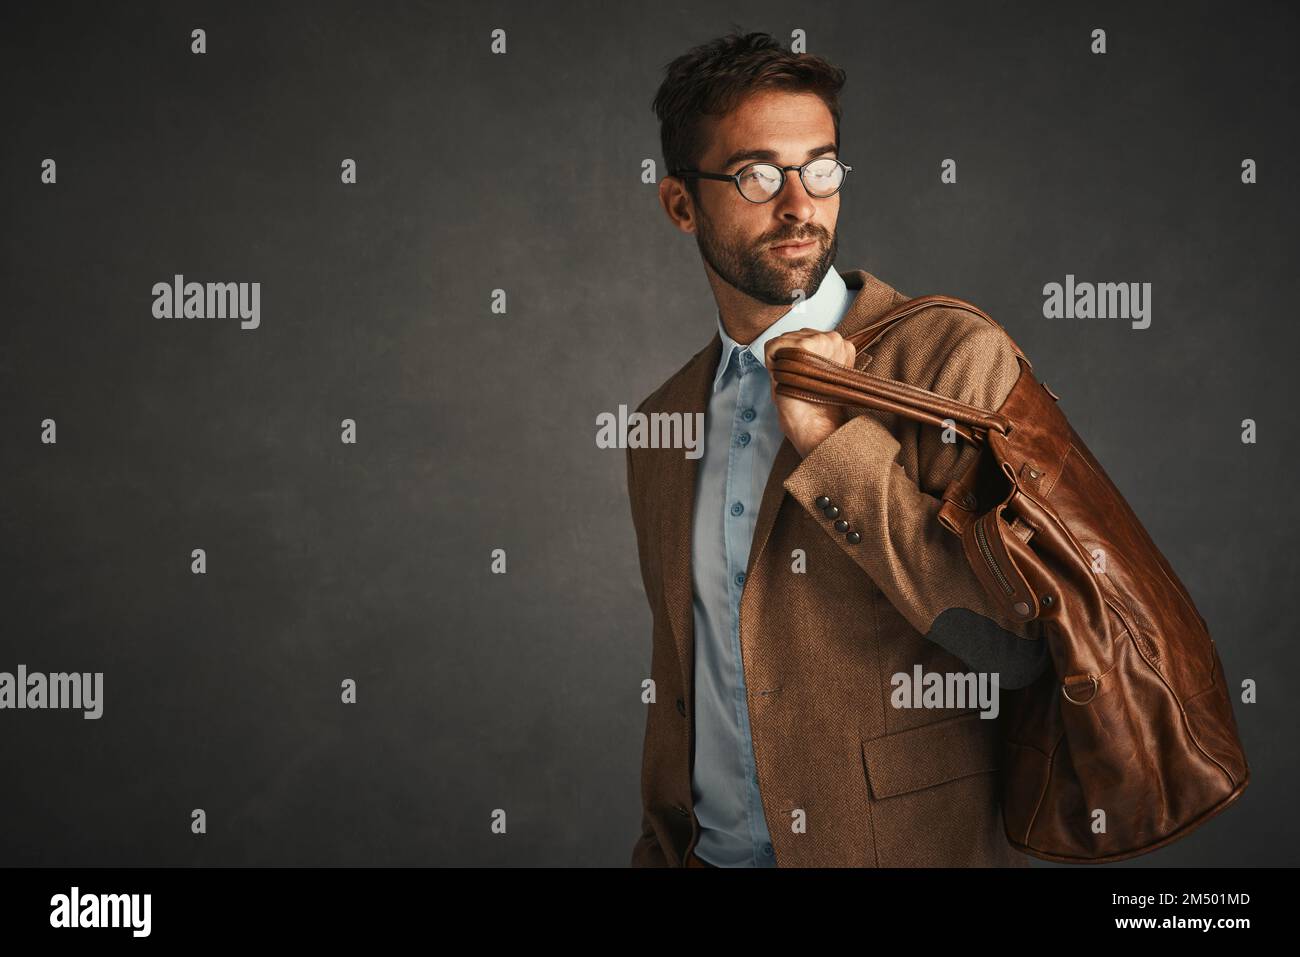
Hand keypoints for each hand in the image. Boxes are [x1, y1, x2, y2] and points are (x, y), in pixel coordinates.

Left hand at [764, 329, 856, 457]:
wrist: (816, 425)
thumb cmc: (817, 409)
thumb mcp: (822, 377)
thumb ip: (818, 357)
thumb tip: (800, 345)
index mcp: (841, 347)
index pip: (810, 338)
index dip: (798, 357)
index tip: (803, 376)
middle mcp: (834, 339)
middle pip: (797, 336)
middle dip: (791, 356)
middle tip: (797, 379)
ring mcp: (821, 339)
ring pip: (786, 339)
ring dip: (782, 359)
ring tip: (793, 380)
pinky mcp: (805, 344)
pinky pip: (775, 345)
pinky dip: (771, 360)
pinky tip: (784, 375)